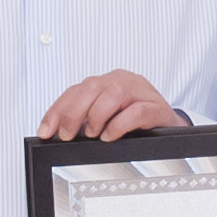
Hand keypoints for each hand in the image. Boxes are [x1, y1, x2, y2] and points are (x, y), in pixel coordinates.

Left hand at [36, 70, 195, 142]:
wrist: (171, 129)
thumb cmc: (136, 124)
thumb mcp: (107, 119)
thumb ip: (84, 121)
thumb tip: (57, 134)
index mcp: (107, 82)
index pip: (76, 90)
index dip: (57, 110)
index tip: (46, 131)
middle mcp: (122, 81)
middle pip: (91, 87)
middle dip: (73, 113)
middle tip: (67, 135)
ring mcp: (141, 91)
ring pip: (112, 94)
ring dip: (96, 116)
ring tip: (93, 134)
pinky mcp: (157, 107)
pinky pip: (135, 111)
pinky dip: (118, 125)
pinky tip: (110, 135)